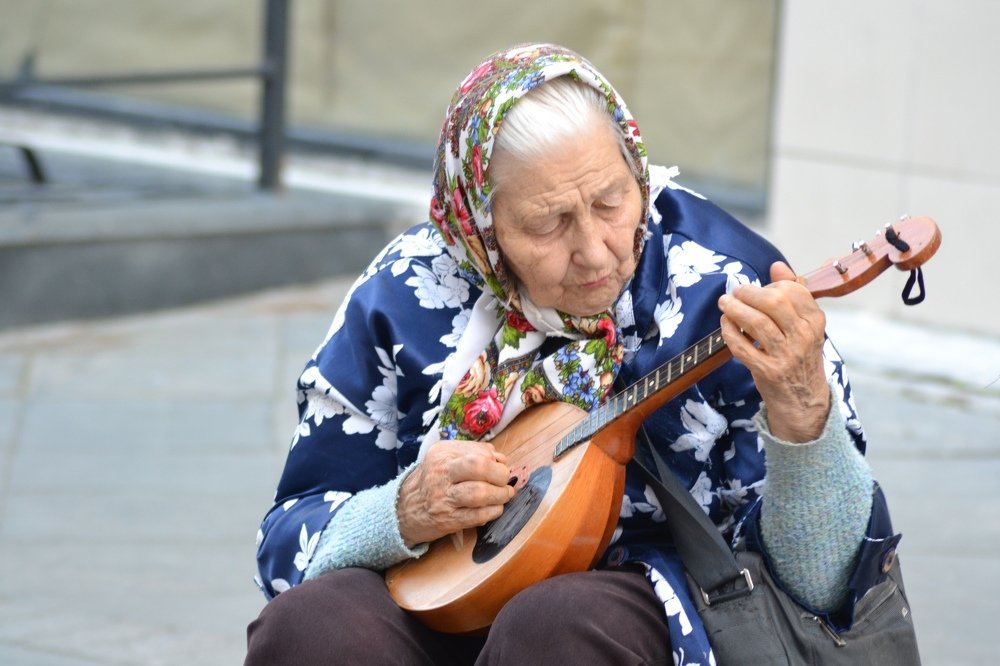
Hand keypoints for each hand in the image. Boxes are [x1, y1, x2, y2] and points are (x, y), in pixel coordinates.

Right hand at [397, 440, 514, 547]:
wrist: (403, 509)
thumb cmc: (432, 481)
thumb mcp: (445, 459)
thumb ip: (473, 454)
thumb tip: (500, 459)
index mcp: (442, 454)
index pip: (477, 451)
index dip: (495, 459)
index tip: (500, 465)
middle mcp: (441, 473)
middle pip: (478, 467)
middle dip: (500, 474)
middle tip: (505, 480)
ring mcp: (443, 498)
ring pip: (480, 493)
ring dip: (500, 495)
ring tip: (505, 495)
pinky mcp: (447, 520)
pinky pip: (477, 516)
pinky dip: (493, 512)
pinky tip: (496, 508)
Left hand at [717, 261, 829, 441]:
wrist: (803, 399)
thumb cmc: (799, 355)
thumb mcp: (804, 326)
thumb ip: (792, 294)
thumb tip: (777, 265)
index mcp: (815, 322)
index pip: (792, 291)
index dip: (770, 286)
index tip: (758, 289)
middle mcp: (804, 337)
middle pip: (774, 303)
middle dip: (749, 293)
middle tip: (734, 292)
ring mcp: (786, 355)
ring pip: (757, 323)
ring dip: (734, 309)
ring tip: (724, 303)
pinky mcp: (768, 371)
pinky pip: (742, 346)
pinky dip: (729, 332)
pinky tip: (725, 324)